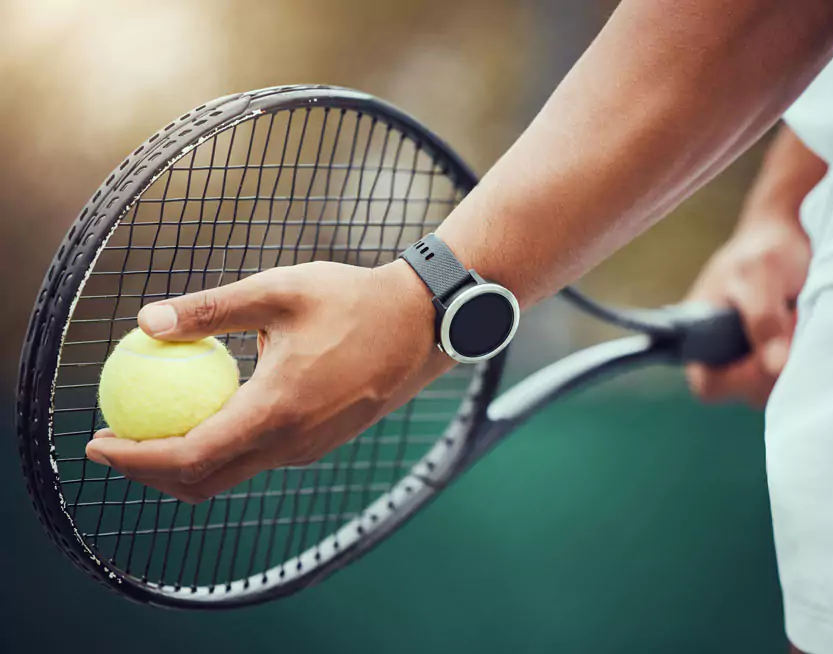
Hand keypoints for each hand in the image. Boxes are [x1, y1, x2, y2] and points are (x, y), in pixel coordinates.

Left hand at [85, 260, 451, 502]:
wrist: (421, 326)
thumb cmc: (352, 301)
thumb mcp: (278, 291)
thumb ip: (210, 309)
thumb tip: (145, 322)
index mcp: (276, 411)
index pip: (188, 457)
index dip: (135, 458)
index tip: (98, 441)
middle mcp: (292, 443)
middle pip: (203, 482)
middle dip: (149, 473)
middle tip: (117, 440)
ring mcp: (309, 449)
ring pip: (231, 475)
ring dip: (185, 463)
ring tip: (154, 425)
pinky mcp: (320, 444)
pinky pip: (258, 459)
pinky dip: (221, 449)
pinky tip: (211, 411)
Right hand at [684, 218, 809, 406]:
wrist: (788, 233)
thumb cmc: (764, 249)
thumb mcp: (761, 276)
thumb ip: (763, 320)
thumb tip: (774, 366)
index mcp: (700, 337)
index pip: (709, 385)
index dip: (738, 380)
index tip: (768, 356)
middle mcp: (723, 354)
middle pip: (747, 392)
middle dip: (775, 368)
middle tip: (792, 324)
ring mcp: (751, 358)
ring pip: (774, 386)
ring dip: (794, 362)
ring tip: (798, 318)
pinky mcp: (778, 355)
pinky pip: (791, 374)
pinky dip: (805, 357)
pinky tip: (806, 326)